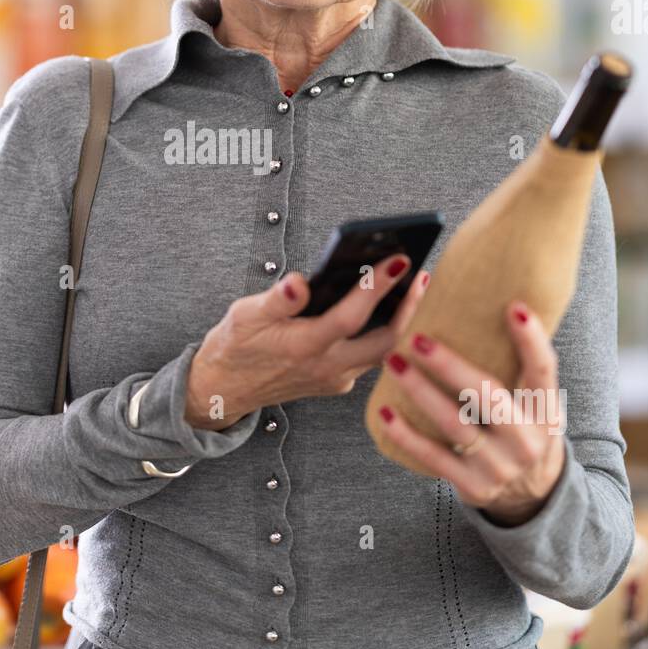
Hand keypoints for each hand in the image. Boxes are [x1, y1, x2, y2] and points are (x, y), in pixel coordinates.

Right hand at [185, 254, 430, 429]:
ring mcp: (335, 378)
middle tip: (423, 274)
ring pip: (384, 353)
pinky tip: (394, 311)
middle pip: (385, 341)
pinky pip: (373, 360)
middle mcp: (326, 367)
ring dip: (404, 321)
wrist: (225, 388)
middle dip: (410, 307)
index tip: (399, 260)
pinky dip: (389, 335)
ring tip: (416, 287)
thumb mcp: (244, 316)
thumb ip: (276, 301)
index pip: (350, 316)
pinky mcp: (338, 382)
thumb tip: (299, 283)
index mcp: (303, 347)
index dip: (377, 288)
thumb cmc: (234, 347)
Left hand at [374, 301, 566, 524]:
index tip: (514, 307)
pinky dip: (406, 435)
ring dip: (420, 392)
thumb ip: (518, 369)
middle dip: (451, 366)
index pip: (543, 371)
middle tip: (418, 339)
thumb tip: (490, 306)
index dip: (531, 341)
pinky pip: (434, 457)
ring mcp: (500, 466)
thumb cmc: (523, 430)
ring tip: (394, 363)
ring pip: (455, 425)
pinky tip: (385, 411)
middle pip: (488, 396)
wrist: (532, 495)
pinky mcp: (474, 485)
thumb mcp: (536, 405)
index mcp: (546, 411)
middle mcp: (527, 440)